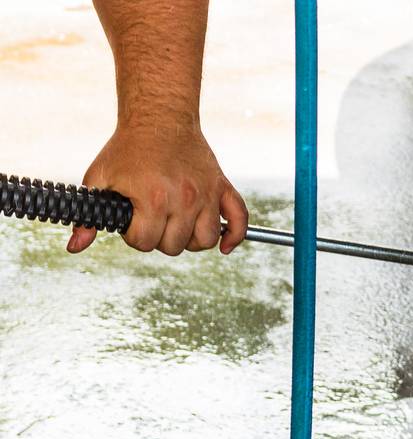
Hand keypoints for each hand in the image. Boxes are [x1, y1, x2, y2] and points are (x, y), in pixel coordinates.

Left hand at [68, 121, 247, 255]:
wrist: (159, 119)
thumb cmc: (128, 149)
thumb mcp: (100, 179)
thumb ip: (89, 217)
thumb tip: (75, 247)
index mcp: (153, 198)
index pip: (145, 242)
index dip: (134, 235)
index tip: (132, 220)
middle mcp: (183, 199)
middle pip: (174, 245)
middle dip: (159, 237)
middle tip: (152, 219)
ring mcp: (206, 195)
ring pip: (205, 240)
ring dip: (190, 240)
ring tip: (177, 226)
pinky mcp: (222, 188)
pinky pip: (238, 221)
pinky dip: (233, 237)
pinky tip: (224, 246)